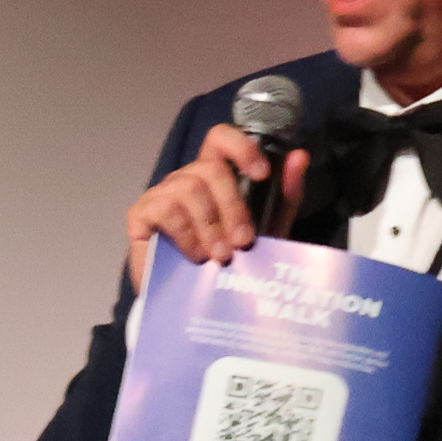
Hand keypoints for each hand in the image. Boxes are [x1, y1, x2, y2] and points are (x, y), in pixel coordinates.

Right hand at [126, 124, 306, 288]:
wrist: (193, 302)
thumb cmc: (230, 261)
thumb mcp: (266, 229)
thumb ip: (283, 195)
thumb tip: (300, 156)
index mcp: (216, 174)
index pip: (221, 138)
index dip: (241, 147)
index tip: (261, 174)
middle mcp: (187, 177)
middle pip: (211, 169)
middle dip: (233, 207)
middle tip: (244, 242)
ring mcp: (162, 193)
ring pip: (190, 189)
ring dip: (211, 225)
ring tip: (221, 257)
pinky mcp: (141, 214)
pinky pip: (165, 209)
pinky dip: (186, 234)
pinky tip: (196, 256)